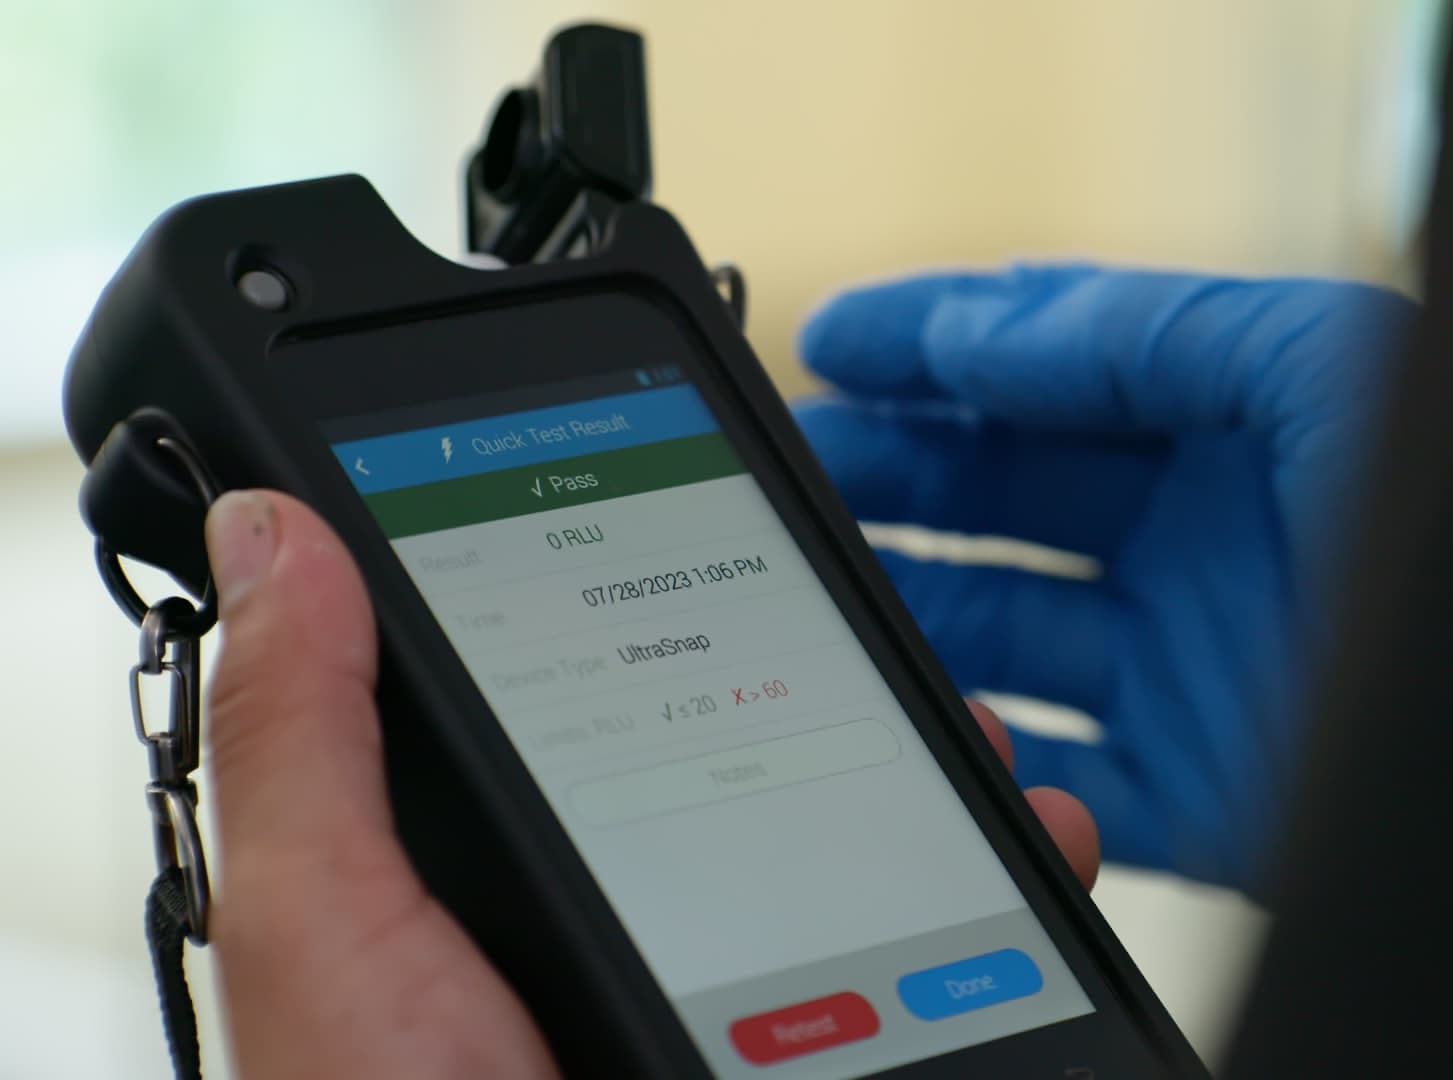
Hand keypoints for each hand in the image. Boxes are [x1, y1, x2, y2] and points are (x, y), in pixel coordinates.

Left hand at [199, 490, 1097, 1077]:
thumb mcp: (325, 924)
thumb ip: (300, 732)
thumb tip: (275, 527)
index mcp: (485, 865)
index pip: (577, 688)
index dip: (645, 595)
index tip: (712, 508)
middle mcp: (613, 904)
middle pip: (739, 750)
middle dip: (828, 677)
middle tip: (880, 620)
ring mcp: (728, 975)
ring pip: (849, 836)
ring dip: (929, 768)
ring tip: (969, 728)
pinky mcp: (818, 1032)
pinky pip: (928, 943)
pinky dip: (1000, 882)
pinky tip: (1027, 844)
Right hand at [796, 265, 1414, 888]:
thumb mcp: (1328, 369)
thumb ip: (1150, 333)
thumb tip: (984, 333)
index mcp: (1239, 420)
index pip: (1056, 360)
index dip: (939, 340)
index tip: (832, 337)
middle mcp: (1204, 536)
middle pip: (1007, 490)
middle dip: (892, 466)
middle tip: (793, 463)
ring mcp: (1189, 665)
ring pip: (1002, 632)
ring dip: (906, 605)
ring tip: (819, 586)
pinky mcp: (1193, 793)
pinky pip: (1053, 780)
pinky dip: (984, 759)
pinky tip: (929, 722)